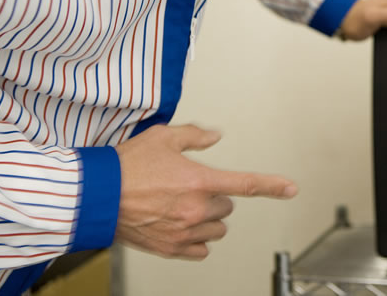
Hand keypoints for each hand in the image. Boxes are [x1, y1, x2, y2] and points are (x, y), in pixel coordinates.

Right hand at [114, 124, 296, 258]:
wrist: (96, 196)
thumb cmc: (126, 166)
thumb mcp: (163, 137)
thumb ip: (195, 136)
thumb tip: (215, 136)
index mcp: (199, 181)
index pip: (246, 184)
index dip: (272, 186)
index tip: (291, 189)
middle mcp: (196, 210)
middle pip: (227, 207)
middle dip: (215, 197)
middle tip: (190, 187)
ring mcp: (184, 233)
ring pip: (216, 230)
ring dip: (208, 220)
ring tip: (183, 206)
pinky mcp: (170, 249)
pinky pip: (200, 251)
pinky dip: (196, 241)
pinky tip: (180, 226)